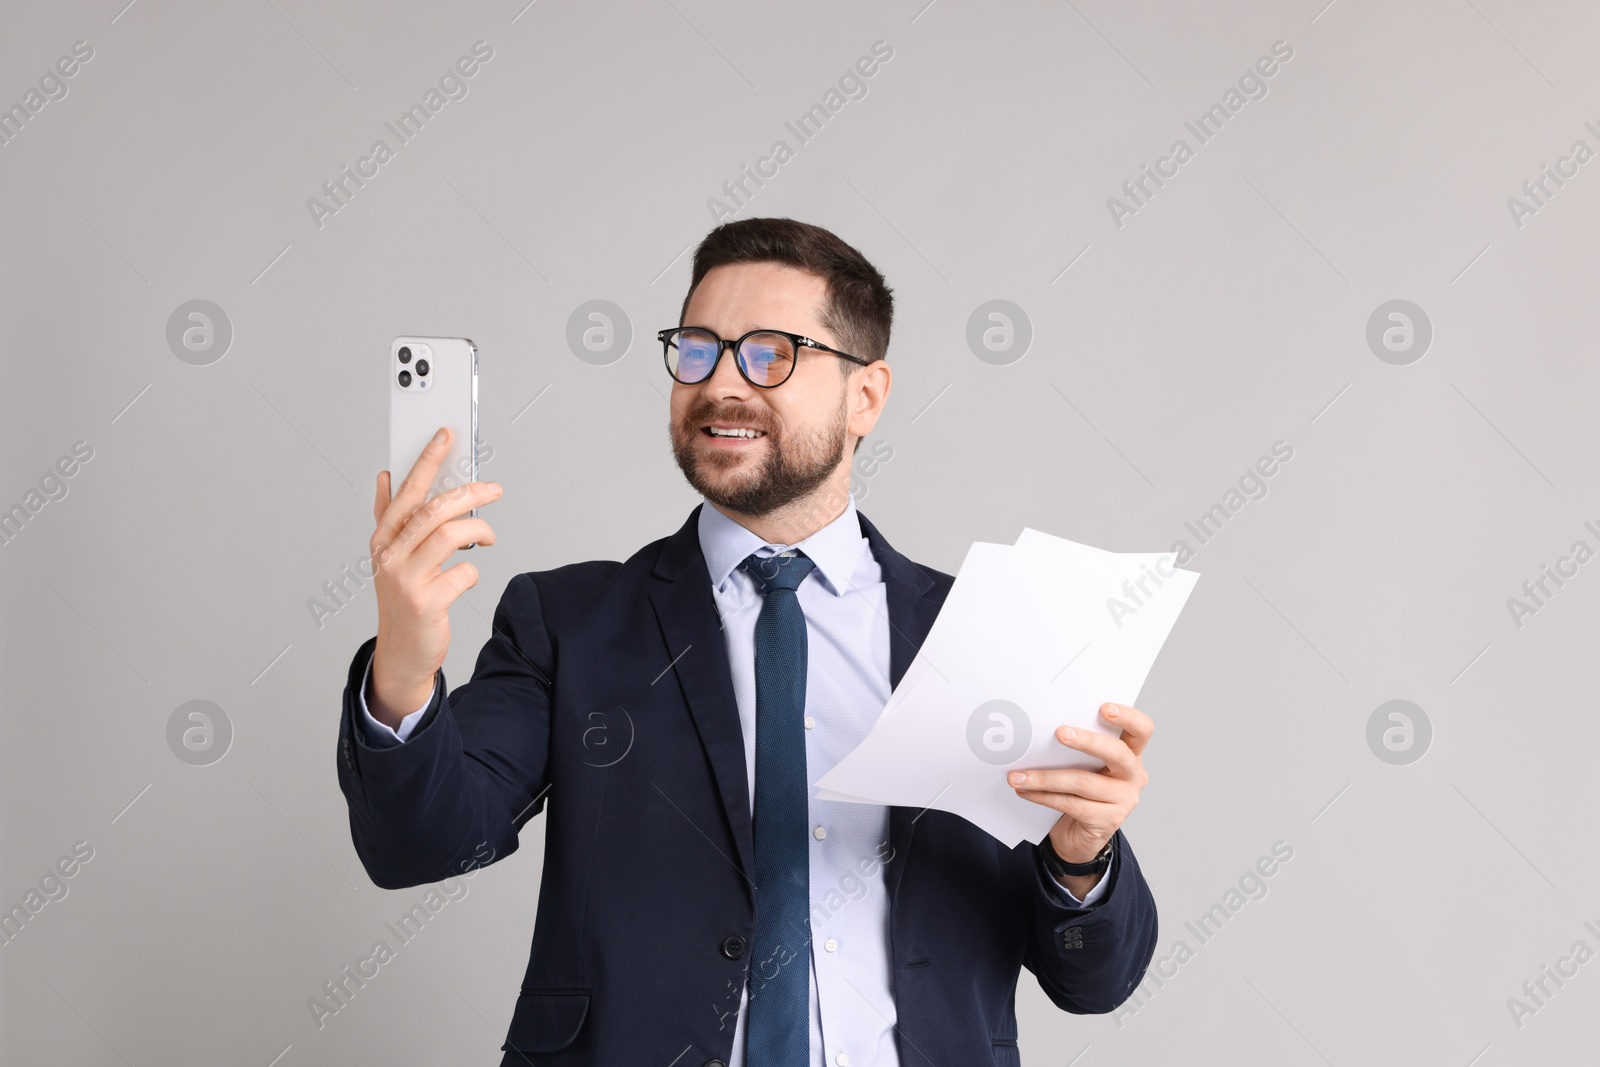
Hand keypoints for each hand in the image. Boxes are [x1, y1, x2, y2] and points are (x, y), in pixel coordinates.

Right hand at [368, 427, 501, 727]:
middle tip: (493, 488)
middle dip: (469, 492)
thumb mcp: (391, 556)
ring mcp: (406, 580)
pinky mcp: (426, 603)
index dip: (427, 460)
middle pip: (434, 509)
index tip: (446, 435)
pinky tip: (467, 577)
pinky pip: (464, 573)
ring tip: (488, 536)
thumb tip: (386, 476)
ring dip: (479, 530)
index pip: (407, 491)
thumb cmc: (403, 599)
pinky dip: (473, 572)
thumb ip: (389, 516)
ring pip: (451, 535)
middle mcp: (390, 556)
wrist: (402, 653)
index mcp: (383, 539)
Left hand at [1007, 703, 1152, 890]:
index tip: (1104, 707)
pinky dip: (1043, 796)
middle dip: (1087, 741)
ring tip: (1017, 775)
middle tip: (1060, 733)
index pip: (1142, 730)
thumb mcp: (1085, 765)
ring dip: (1045, 777)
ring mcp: (1124, 800)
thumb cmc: (1080, 791)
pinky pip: (1071, 804)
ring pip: (1083, 782)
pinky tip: (1025, 791)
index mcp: (1131, 753)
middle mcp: (1133, 775)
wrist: (1080, 835)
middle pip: (1117, 753)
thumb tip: (1040, 728)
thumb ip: (1077, 748)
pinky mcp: (1108, 821)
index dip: (1128, 717)